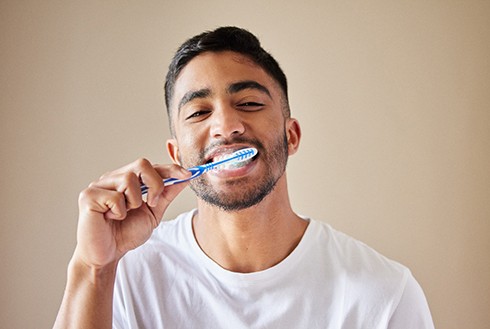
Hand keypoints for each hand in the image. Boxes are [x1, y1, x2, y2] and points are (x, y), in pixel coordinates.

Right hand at [74, 158, 190, 268]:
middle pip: (141, 164)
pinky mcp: (88, 196)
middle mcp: (112, 178)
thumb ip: (166, 195)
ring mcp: (98, 185)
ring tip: (124, 215)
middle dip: (155, 184)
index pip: (151, 166)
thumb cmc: (125, 234)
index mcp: (126, 180)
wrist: (106, 255)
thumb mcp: (152, 212)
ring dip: (134, 202)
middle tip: (152, 203)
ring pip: (129, 179)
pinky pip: (115, 197)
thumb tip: (185, 178)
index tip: (188, 175)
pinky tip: (111, 218)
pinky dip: (119, 211)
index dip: (170, 169)